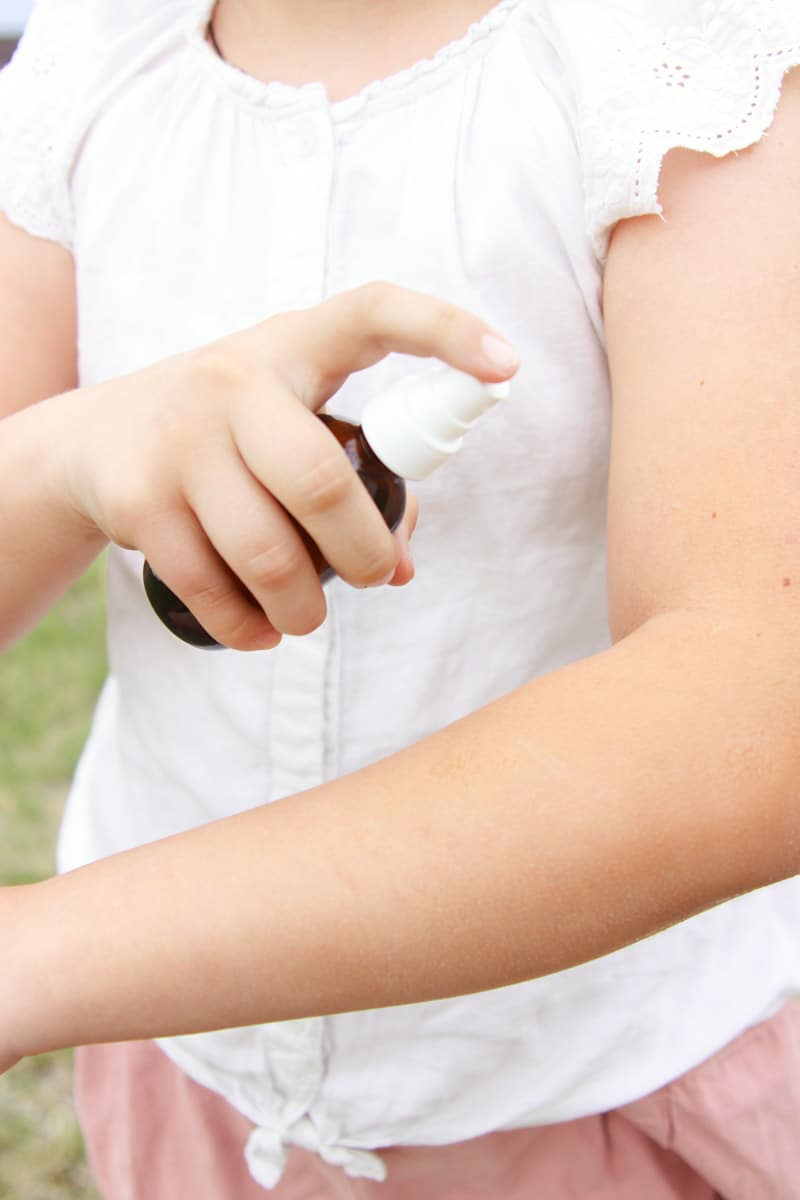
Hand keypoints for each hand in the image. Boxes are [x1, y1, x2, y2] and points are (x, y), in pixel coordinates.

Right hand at [62, 283, 517, 649]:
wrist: (89, 441)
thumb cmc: (225, 433)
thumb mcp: (284, 424)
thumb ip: (352, 478)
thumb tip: (401, 568)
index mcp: (290, 347)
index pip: (372, 312)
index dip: (445, 331)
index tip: (507, 367)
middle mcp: (231, 381)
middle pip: (321, 482)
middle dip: (363, 552)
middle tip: (375, 576)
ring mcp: (178, 440)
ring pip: (267, 554)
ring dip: (305, 607)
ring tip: (309, 616)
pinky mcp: (137, 501)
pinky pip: (211, 589)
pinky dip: (247, 628)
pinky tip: (260, 631)